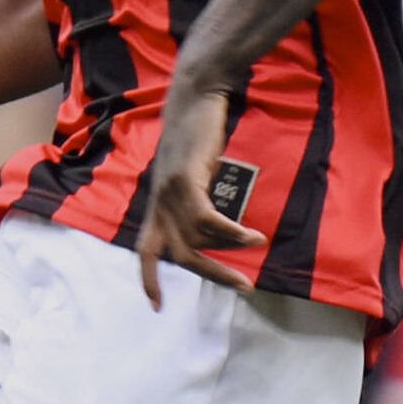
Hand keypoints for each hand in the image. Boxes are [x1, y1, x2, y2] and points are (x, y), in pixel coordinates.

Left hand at [131, 82, 261, 307]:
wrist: (194, 97)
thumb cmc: (195, 133)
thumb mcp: (188, 172)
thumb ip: (192, 199)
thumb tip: (209, 226)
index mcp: (156, 204)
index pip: (145, 251)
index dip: (149, 280)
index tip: (157, 306)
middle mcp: (158, 202)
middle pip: (177, 255)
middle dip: (210, 273)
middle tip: (243, 286)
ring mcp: (170, 191)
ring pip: (197, 238)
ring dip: (230, 249)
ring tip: (257, 245)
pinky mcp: (186, 179)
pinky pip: (208, 219)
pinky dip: (231, 232)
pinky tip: (252, 235)